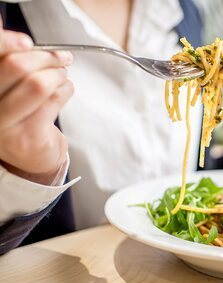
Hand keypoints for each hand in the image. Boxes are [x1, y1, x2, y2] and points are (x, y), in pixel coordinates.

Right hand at [0, 18, 73, 184]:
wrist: (31, 156)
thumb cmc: (20, 114)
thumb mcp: (8, 87)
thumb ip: (10, 63)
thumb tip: (16, 36)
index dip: (8, 42)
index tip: (27, 42)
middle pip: (16, 66)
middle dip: (46, 57)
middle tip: (61, 58)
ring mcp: (3, 125)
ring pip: (38, 84)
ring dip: (58, 74)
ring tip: (62, 76)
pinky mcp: (28, 136)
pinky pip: (54, 100)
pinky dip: (66, 89)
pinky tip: (64, 91)